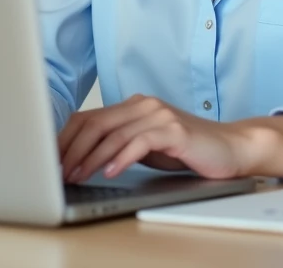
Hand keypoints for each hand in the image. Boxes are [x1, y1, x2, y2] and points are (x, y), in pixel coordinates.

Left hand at [58, 95, 243, 183]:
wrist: (231, 148)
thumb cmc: (188, 150)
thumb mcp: (146, 147)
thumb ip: (119, 145)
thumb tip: (80, 160)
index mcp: (133, 106)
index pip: (88, 118)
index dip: (65, 139)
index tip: (51, 161)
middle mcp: (144, 105)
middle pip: (95, 123)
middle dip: (72, 149)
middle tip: (59, 172)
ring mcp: (159, 115)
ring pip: (113, 133)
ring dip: (91, 158)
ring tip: (77, 176)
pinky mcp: (175, 130)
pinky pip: (140, 142)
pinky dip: (121, 158)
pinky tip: (111, 172)